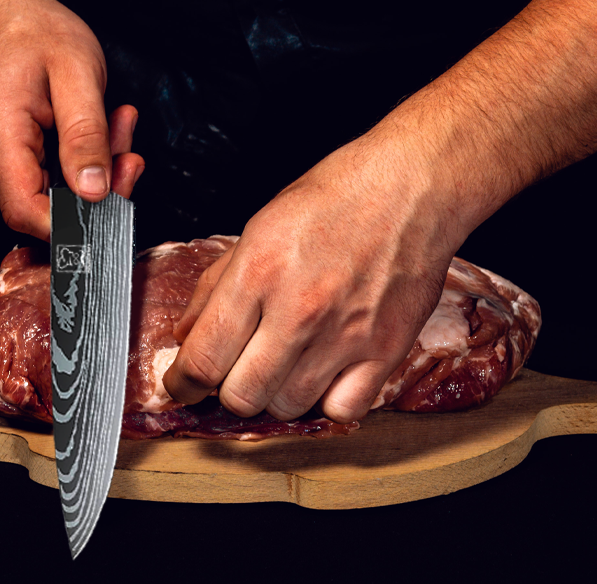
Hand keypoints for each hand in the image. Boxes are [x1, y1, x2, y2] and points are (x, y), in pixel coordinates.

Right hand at [0, 0, 144, 239]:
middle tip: (129, 153)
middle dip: (96, 186)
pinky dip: (76, 156)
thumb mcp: (78, 73)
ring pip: (47, 186)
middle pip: (41, 202)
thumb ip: (86, 136)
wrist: (1, 5)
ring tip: (116, 125)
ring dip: (91, 166)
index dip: (71, 225)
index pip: (25, 211)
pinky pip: (41, 168)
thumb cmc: (35, 29)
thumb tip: (94, 192)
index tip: (112, 209)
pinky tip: (96, 128)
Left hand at [163, 140, 461, 422]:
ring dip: (279, 392)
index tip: (183, 385)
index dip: (182, 384)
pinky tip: (328, 374)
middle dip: (229, 389)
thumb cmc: (338, 197)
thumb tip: (187, 335)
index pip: (203, 359)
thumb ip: (216, 286)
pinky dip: (329, 401)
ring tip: (288, 362)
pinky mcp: (386, 350)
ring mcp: (345, 335)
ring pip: (288, 408)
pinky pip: (342, 410)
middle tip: (237, 371)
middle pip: (240, 397)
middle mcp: (299, 309)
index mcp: (258, 272)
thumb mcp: (260, 227)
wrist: (413, 185)